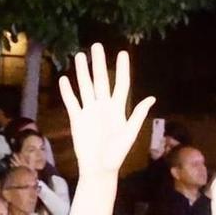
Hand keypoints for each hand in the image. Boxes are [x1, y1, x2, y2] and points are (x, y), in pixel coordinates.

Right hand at [57, 44, 156, 179]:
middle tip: (96, 46)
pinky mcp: (77, 119)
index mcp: (118, 108)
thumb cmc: (117, 154)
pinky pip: (72, 102)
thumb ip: (137, 115)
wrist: (99, 168)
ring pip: (85, 87)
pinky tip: (64, 79)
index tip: (122, 53)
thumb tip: (151, 98)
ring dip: (82, 72)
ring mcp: (89, 111)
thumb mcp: (130, 134)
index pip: (121, 84)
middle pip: (101, 80)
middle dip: (99, 63)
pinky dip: (67, 91)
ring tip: (79, 56)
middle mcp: (103, 106)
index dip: (122, 69)